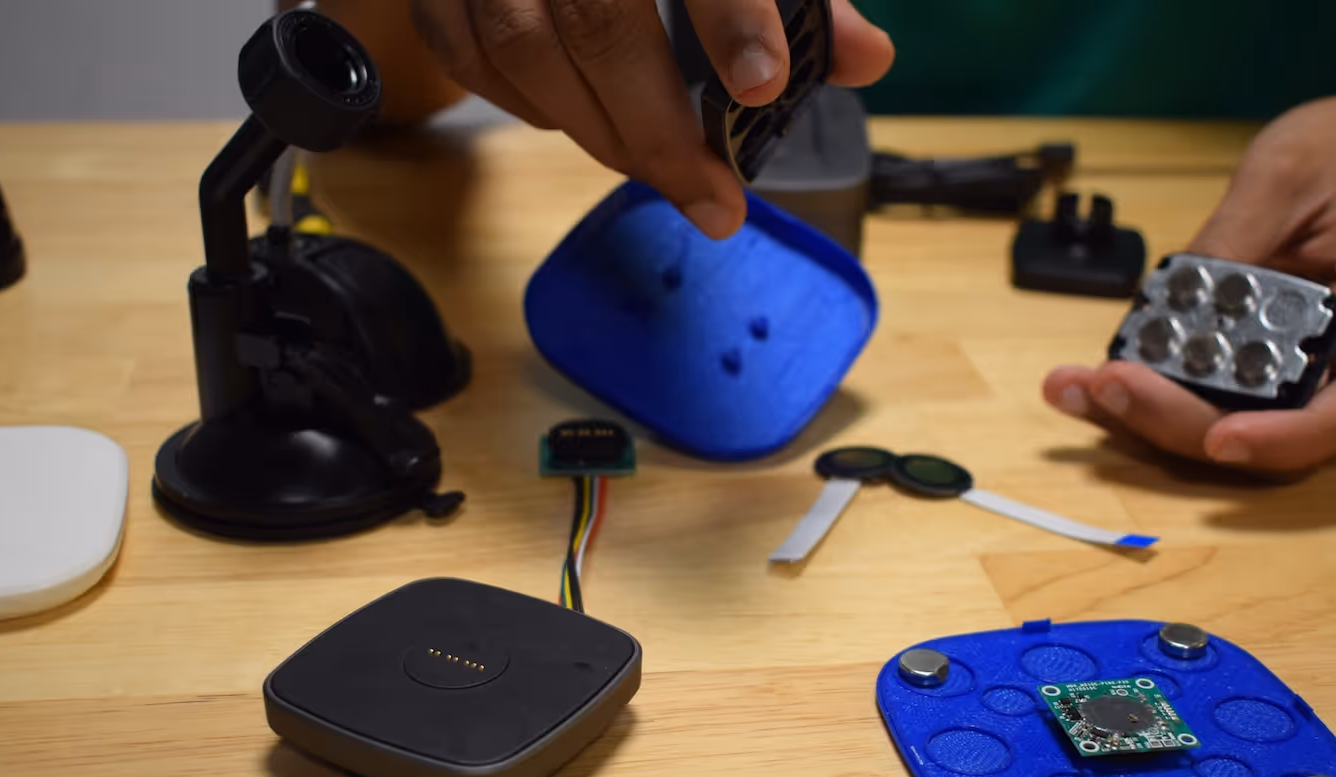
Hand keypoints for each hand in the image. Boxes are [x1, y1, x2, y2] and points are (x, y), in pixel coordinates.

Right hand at [408, 0, 893, 238]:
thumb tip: (866, 59)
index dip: (732, 18)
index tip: (764, 87)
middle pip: (597, 20)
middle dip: (660, 130)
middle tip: (715, 199)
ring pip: (524, 50)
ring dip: (600, 135)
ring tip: (665, 175)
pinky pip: (469, 56)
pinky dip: (531, 107)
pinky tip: (585, 122)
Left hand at [1043, 94, 1335, 473]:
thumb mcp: (1288, 170)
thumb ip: (1234, 238)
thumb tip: (1175, 300)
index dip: (1293, 436)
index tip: (1221, 439)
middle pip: (1284, 430)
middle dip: (1184, 421)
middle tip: (1107, 384)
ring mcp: (1321, 373)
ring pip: (1240, 427)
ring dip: (1151, 418)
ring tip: (1076, 387)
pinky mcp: (1275, 375)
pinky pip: (1217, 403)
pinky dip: (1151, 398)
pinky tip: (1088, 383)